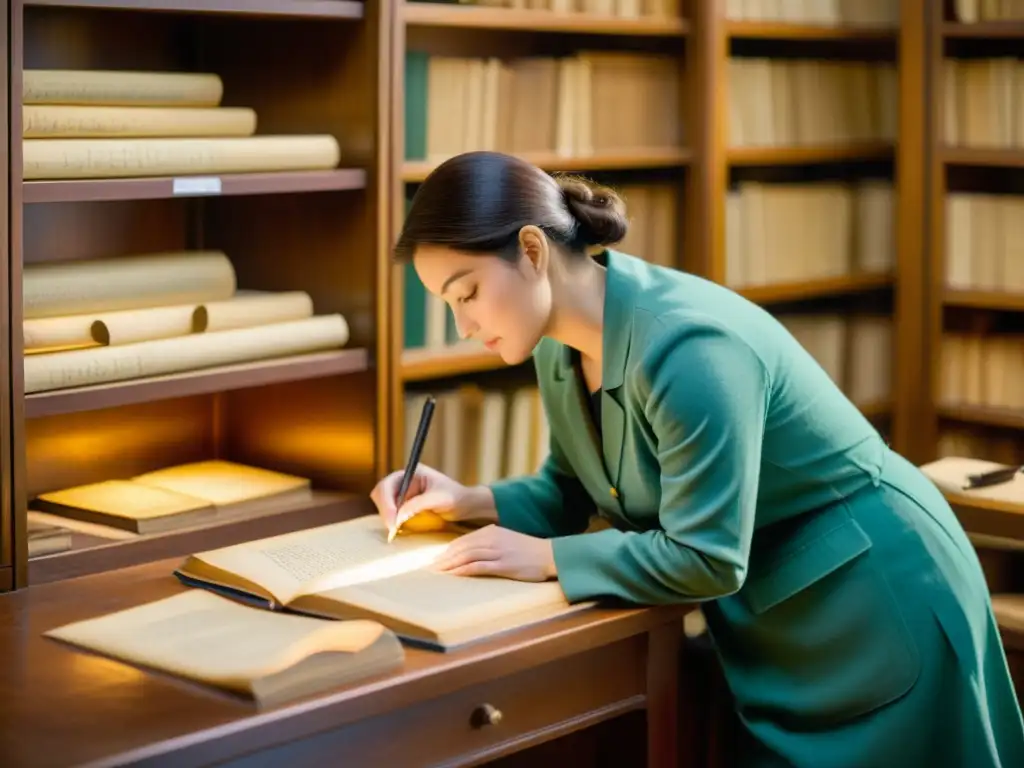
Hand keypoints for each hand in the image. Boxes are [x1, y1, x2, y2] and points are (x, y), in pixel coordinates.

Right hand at [370, 465, 494, 536]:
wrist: (465, 505)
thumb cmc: (455, 497)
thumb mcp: (438, 499)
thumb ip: (417, 505)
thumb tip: (398, 516)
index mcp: (411, 473)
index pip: (387, 485)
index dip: (386, 503)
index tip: (393, 520)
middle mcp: (403, 482)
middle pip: (381, 495)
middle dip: (385, 511)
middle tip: (393, 529)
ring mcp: (402, 494)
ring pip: (384, 505)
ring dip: (387, 517)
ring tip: (396, 530)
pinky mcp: (404, 506)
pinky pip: (391, 513)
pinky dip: (392, 522)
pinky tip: (399, 530)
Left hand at [432, 525, 555, 581]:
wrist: (550, 555)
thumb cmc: (528, 551)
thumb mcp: (506, 541)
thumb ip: (489, 543)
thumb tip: (470, 553)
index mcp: (491, 531)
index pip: (462, 541)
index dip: (447, 551)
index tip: (435, 560)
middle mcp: (492, 538)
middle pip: (461, 548)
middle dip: (443, 559)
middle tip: (429, 568)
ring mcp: (498, 551)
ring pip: (466, 556)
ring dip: (449, 565)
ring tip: (437, 573)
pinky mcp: (504, 564)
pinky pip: (478, 566)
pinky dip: (463, 570)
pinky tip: (454, 575)